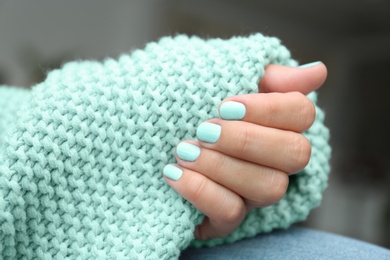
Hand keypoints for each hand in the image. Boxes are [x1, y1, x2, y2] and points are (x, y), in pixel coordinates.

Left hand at [163, 62, 327, 239]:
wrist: (145, 132)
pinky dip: (202, 192)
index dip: (268, 109)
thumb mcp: (223, 79)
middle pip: (295, 154)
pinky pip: (231, 214)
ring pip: (269, 188)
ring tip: (184, 150)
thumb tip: (318, 71)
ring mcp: (254, 192)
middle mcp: (275, 160)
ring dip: (222, 167)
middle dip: (246, 140)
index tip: (225, 104)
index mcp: (277, 122)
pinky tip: (173, 173)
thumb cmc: (189, 102)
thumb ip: (267, 76)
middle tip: (204, 129)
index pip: (301, 113)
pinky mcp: (227, 217)